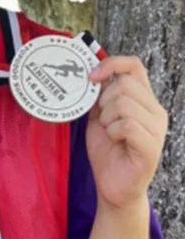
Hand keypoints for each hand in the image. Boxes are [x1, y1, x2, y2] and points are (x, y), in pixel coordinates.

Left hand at [86, 56, 167, 209]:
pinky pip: (127, 125)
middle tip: (104, 119)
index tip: (92, 76)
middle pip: (125, 83)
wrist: (112, 186)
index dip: (111, 63)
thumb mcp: (99, 113)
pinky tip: (115, 141)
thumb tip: (93, 69)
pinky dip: (113, 131)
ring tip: (110, 132)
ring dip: (107, 118)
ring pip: (124, 103)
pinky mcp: (152, 146)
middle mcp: (155, 110)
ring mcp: (157, 129)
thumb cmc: (107, 149)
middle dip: (104, 100)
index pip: (134, 65)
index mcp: (143, 98)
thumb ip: (100, 93)